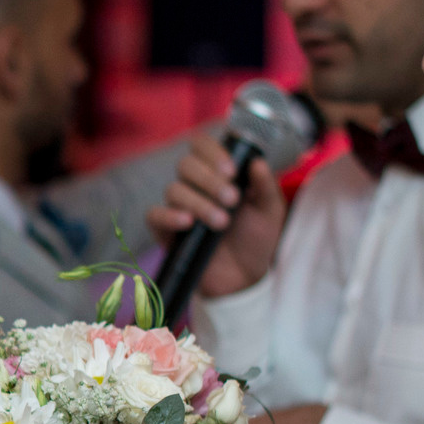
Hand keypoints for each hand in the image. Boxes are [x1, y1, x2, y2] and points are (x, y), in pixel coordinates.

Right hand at [147, 131, 286, 298]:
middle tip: (232, 200)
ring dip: (199, 203)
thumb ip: (265, 186)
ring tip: (221, 223)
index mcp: (217, 172)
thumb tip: (257, 161)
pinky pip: (154, 214)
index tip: (232, 171)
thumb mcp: (270, 211)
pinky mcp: (164, 230)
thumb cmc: (255, 239)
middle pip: (186, 165)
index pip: (202, 146)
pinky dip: (169, 215)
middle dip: (209, 180)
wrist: (244, 277)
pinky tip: (188, 223)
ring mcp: (177, 206)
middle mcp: (194, 185)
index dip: (213, 152)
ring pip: (174, 189)